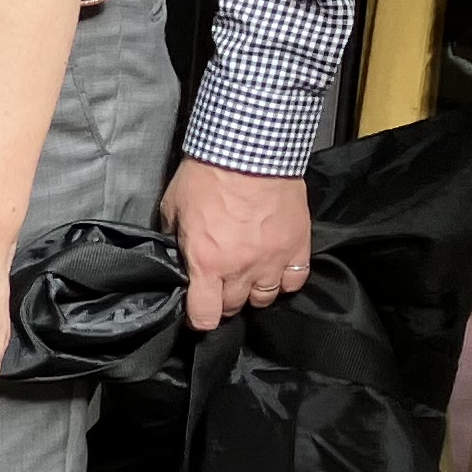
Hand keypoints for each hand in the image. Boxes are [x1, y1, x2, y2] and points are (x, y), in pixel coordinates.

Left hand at [160, 159, 314, 331]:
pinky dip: (285, 280)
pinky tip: (275, 270)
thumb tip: (176, 253)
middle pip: (235, 306)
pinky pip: (295, 280)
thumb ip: (176, 238)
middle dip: (224, 301)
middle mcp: (241, 268)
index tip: (198, 314)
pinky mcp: (298, 246)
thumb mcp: (174, 208)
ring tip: (247, 276)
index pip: (205, 315)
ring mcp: (273, 260)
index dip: (200, 319)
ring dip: (253, 291)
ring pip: (266, 297)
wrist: (249, 151)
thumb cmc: (207, 175)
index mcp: (207, 263)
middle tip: (220, 286)